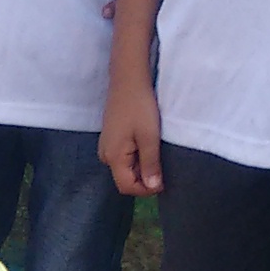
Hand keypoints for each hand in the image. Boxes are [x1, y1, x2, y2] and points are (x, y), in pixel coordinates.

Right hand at [100, 81, 162, 196]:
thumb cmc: (140, 107)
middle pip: (125, 180)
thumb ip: (150, 164)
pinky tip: (146, 146)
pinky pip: (123, 158)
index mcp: (113, 158)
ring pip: (125, 170)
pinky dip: (136, 158)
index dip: (146, 189)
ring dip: (141, 168)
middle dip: (144, 179)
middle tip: (162, 166)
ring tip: (156, 153)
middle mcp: (105, 156)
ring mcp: (106, 148)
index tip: (164, 180)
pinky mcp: (110, 140)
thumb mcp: (149, 137)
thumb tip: (152, 187)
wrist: (128, 80)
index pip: (127, 187)